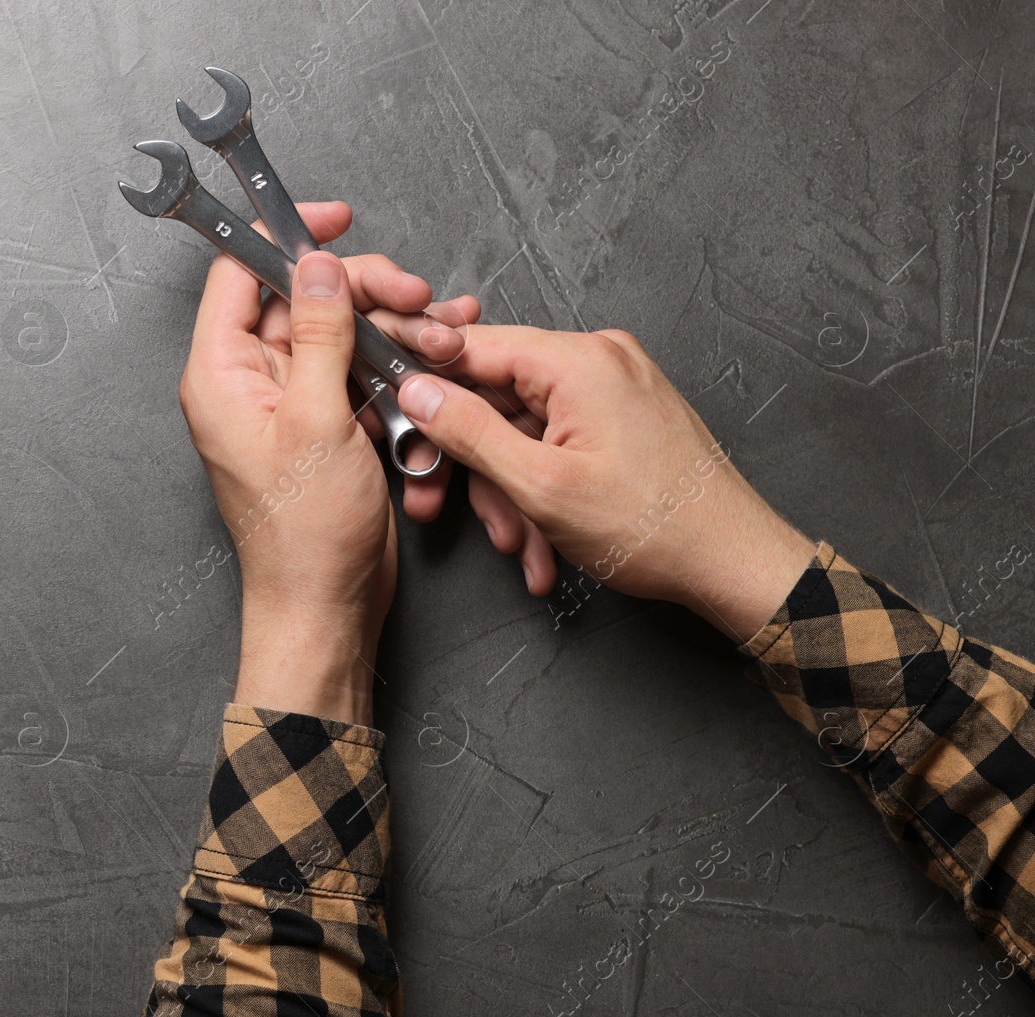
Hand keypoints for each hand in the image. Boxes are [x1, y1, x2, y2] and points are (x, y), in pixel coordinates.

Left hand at [180, 202, 472, 723]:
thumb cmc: (304, 536)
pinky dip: (400, 366)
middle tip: (415, 297)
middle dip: (367, 290)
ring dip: (396, 330)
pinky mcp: (329, 427)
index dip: (287, 238)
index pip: (241, 274)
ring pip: (344, 335)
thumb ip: (316, 335)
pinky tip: (441, 358)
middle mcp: (251, 384)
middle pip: (304, 300)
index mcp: (222, 376)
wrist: (327, 606)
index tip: (339, 220)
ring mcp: (293, 405)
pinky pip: (362, 376)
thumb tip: (316, 266)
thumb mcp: (315, 421)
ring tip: (443, 337)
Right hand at [396, 326, 814, 639]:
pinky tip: (545, 545)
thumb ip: (468, 431)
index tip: (390, 414)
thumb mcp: (539, 486)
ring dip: (510, 494)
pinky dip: (542, 492)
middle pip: (495, 398)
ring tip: (521, 549)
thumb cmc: (655, 527)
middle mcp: (598, 361)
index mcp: (578, 361)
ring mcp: (613, 390)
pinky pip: (557, 444)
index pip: (470, 348)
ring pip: (523, 432)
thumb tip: (418, 391)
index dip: (423, 384)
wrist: (732, 562)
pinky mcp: (622, 419)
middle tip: (436, 505)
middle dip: (472, 466)